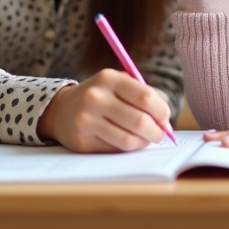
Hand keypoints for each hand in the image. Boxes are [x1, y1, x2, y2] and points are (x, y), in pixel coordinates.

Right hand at [36, 68, 173, 152]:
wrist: (62, 109)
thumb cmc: (101, 97)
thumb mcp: (118, 85)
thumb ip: (144, 97)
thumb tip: (165, 122)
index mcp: (109, 78)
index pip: (145, 98)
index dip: (162, 112)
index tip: (165, 119)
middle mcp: (95, 98)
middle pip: (139, 121)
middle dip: (156, 132)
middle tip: (159, 134)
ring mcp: (86, 120)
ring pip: (129, 140)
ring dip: (143, 143)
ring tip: (144, 139)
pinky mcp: (81, 141)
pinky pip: (115, 150)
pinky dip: (127, 148)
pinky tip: (125, 141)